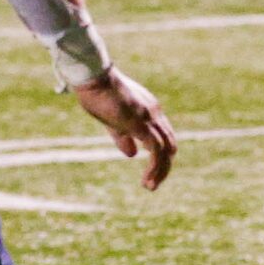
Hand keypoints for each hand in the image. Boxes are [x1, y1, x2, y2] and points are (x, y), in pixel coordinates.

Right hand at [71, 67, 175, 189]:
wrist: (93, 77)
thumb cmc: (97, 94)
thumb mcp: (112, 120)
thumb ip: (123, 137)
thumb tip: (132, 155)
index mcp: (149, 110)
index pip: (164, 136)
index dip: (159, 156)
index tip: (149, 172)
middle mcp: (154, 114)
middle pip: (170, 144)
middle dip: (164, 167)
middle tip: (151, 185)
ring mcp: (150, 118)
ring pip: (167, 150)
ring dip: (161, 171)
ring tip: (149, 187)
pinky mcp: (141, 124)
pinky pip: (156, 150)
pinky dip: (155, 168)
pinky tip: (146, 179)